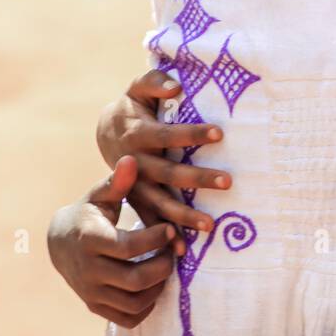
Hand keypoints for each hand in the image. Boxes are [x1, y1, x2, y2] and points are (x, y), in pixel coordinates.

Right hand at [47, 156, 176, 327]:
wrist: (60, 242)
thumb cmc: (88, 212)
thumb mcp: (100, 194)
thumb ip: (118, 181)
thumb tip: (130, 159)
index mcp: (90, 239)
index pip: (128, 247)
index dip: (155, 239)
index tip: (171, 228)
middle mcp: (88, 270)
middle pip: (135, 279)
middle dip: (163, 265)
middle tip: (174, 250)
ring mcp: (90, 292)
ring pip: (134, 302)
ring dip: (158, 286)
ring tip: (166, 264)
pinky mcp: (95, 306)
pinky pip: (127, 318)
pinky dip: (146, 306)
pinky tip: (154, 284)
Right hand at [96, 68, 231, 239]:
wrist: (106, 133)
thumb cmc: (133, 107)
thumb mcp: (137, 89)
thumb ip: (153, 83)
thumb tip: (174, 87)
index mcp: (137, 134)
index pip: (167, 134)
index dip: (192, 134)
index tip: (219, 133)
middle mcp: (135, 164)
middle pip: (168, 172)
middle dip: (197, 178)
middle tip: (229, 181)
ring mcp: (133, 187)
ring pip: (159, 203)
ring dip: (183, 215)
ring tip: (210, 225)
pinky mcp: (134, 202)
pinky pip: (149, 221)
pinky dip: (163, 237)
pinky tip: (180, 252)